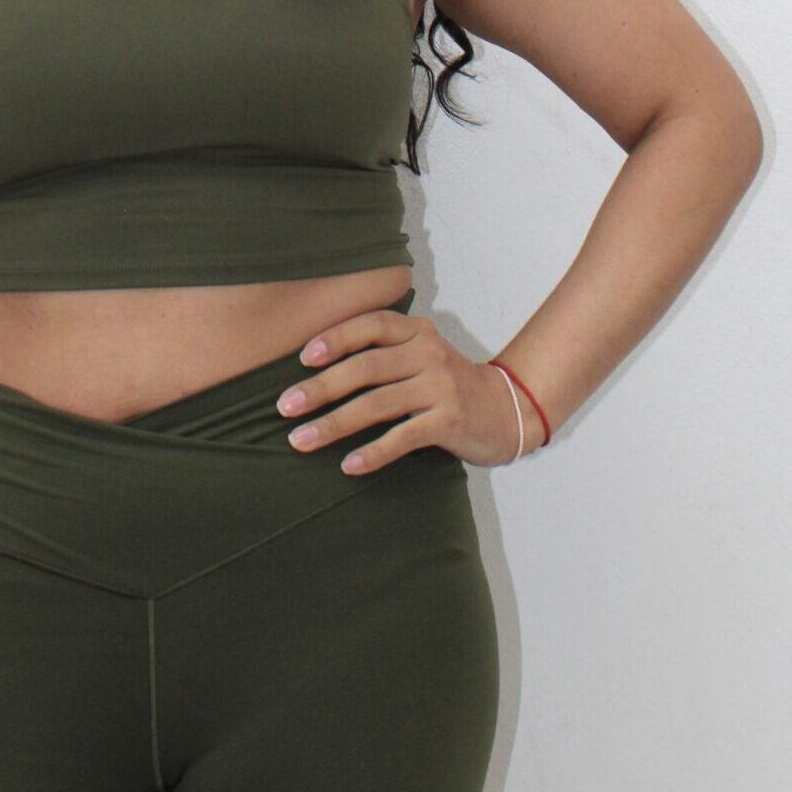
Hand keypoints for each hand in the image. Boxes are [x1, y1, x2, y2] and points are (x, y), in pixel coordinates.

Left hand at [274, 302, 542, 473]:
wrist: (506, 410)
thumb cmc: (447, 384)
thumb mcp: (420, 355)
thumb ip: (382, 352)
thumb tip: (314, 367)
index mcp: (417, 332)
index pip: (371, 324)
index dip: (336, 338)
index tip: (302, 357)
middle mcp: (428, 354)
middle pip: (365, 368)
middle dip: (320, 388)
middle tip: (285, 407)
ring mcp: (440, 387)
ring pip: (377, 404)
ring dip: (334, 424)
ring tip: (301, 440)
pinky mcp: (450, 422)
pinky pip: (403, 437)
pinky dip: (373, 452)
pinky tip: (348, 466)